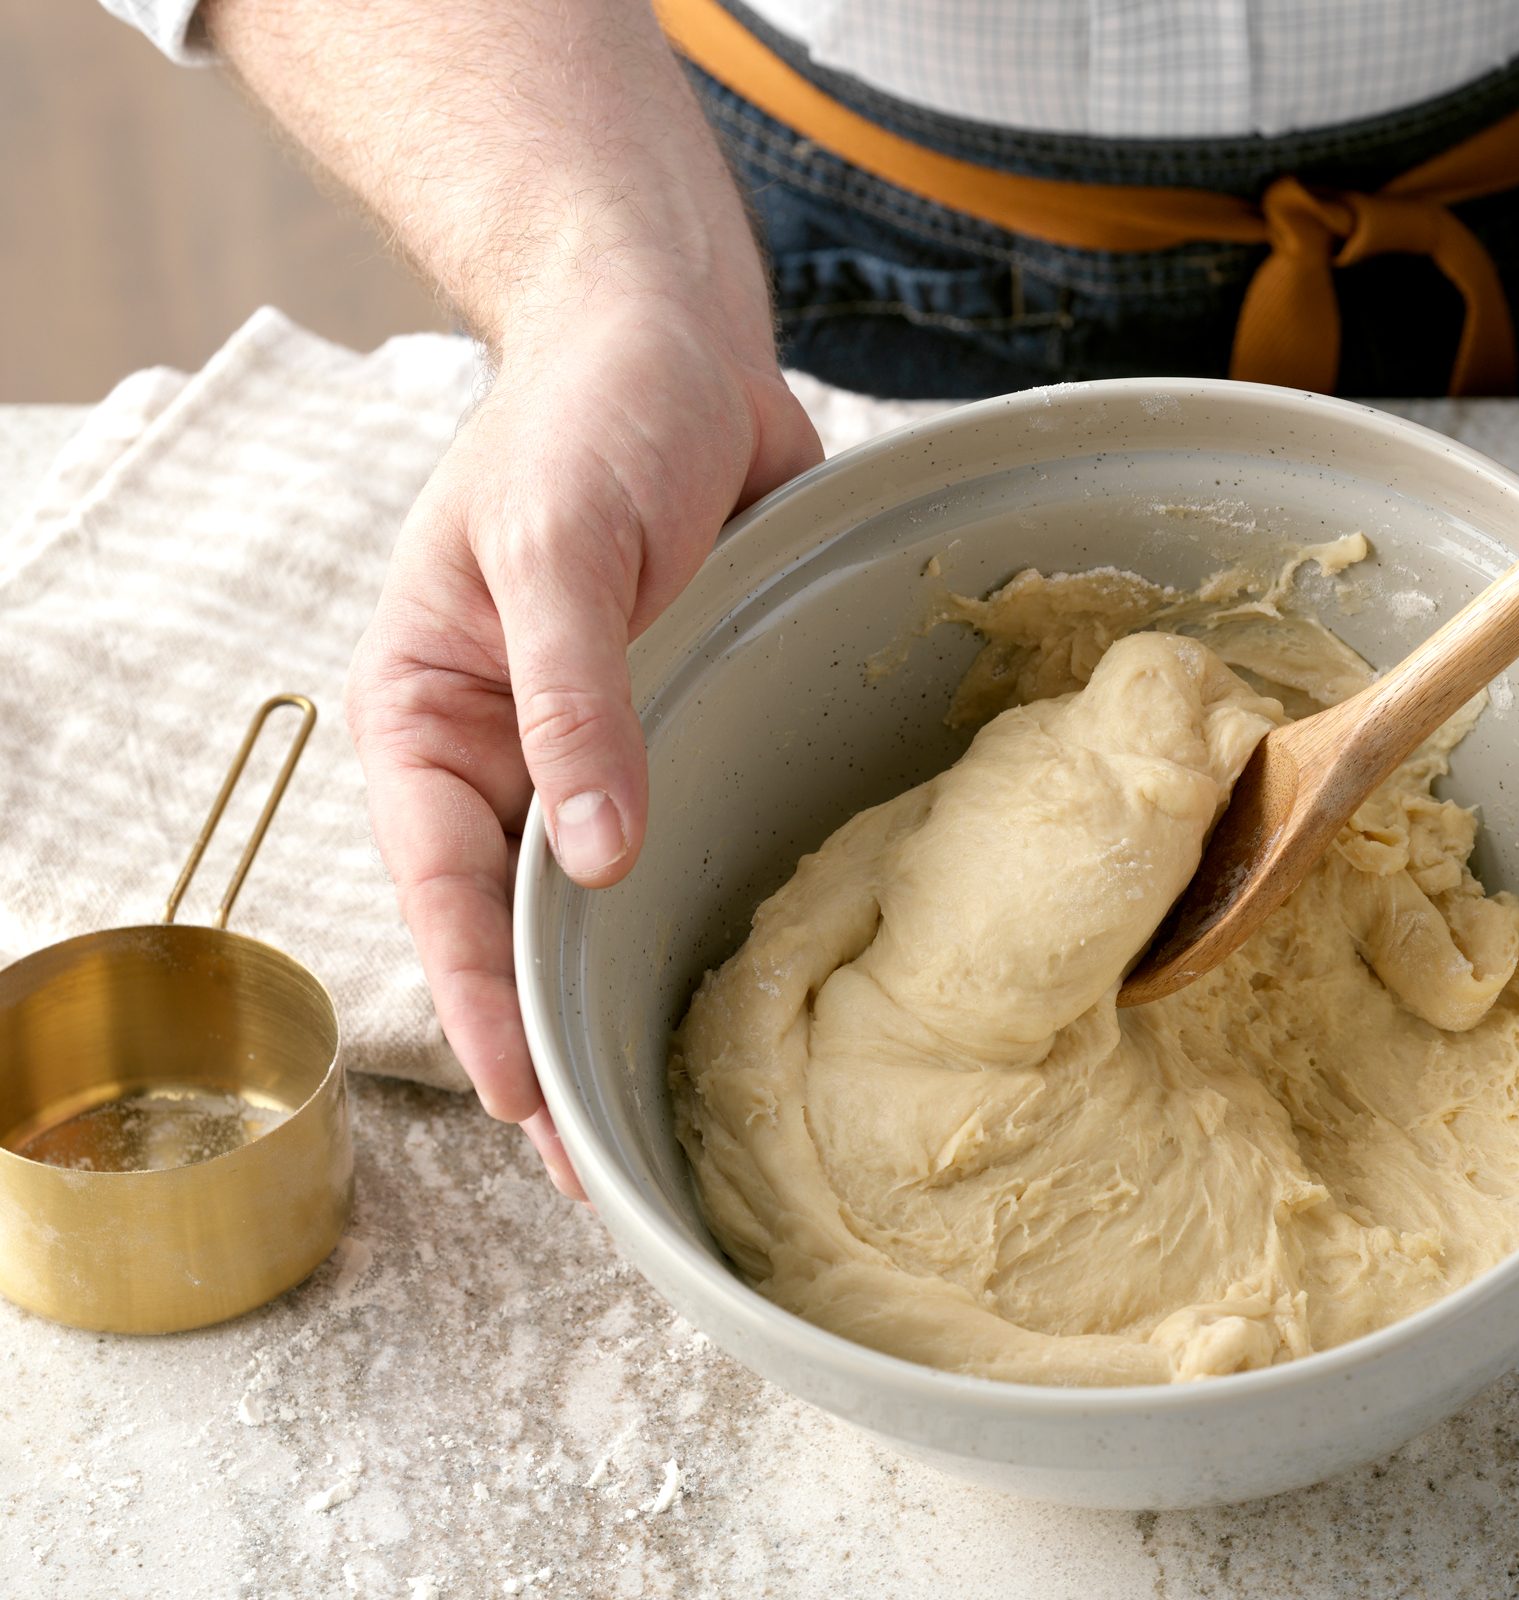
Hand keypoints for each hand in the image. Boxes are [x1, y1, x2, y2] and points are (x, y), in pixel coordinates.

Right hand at [347, 286, 820, 1195]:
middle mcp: (503, 749)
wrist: (673, 339)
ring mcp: (593, 746)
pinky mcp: (675, 728)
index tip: (531, 1112)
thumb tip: (593, 858)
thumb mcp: (558, 545)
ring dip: (624, 1000)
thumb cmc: (588, 418)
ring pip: (599, 903)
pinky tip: (740, 991)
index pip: (449, 891)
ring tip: (672, 1116)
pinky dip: (697, 918)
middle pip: (519, 926)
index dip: (486, 1008)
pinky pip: (681, 840)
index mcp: (428, 714)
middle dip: (553, 1043)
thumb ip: (573, 697)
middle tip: (605, 1176)